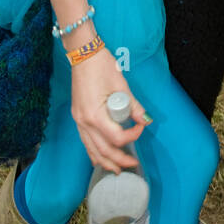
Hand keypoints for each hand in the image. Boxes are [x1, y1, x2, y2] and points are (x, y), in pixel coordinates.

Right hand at [70, 47, 149, 172]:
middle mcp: (84, 122)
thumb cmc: (102, 66)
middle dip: (119, 159)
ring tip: (116, 170)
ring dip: (105, 161)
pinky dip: (93, 151)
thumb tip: (146, 120)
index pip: (116, 137)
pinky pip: (85, 141)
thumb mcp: (121, 86)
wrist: (84, 54)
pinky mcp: (77, 117)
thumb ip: (133, 106)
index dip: (132, 136)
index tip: (142, 127)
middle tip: (133, 164)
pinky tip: (99, 158)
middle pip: (102, 149)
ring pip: (91, 149)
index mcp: (95, 115)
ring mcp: (78, 120)